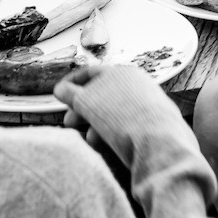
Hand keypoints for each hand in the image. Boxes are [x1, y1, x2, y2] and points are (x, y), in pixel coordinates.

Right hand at [53, 58, 187, 168]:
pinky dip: (112, 132)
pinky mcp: (154, 123)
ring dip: (94, 124)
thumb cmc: (120, 118)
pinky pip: (127, 124)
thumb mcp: (88, 104)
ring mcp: (147, 103)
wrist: (159, 142)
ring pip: (113, 111)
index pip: (90, 73)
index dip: (71, 84)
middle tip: (68, 122)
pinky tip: (104, 145)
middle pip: (101, 94)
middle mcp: (136, 85)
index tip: (59, 94)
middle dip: (82, 109)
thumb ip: (71, 95)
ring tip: (87, 140)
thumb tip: (59, 89)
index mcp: (121, 73)